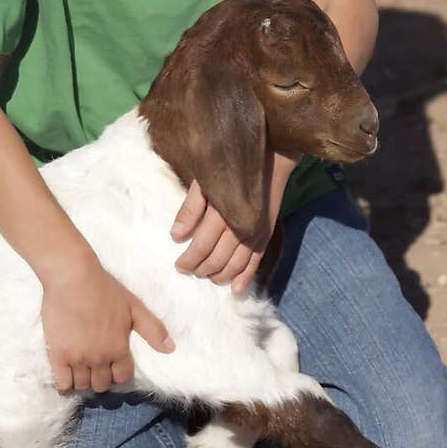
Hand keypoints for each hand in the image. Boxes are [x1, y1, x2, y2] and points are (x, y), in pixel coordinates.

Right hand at [41, 253, 173, 393]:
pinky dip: (65, 384)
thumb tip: (171, 349)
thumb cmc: (104, 289)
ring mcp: (77, 358)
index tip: (113, 367)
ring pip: (82, 386)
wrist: (72, 277)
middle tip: (96, 367)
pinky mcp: (57, 355)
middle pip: (101, 384)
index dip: (119, 374)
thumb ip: (152, 329)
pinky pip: (62, 383)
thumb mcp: (134, 307)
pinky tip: (65, 375)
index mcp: (119, 348)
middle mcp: (99, 358)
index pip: (122, 377)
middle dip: (101, 378)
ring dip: (83, 380)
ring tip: (81, 369)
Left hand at [170, 151, 296, 292]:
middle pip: (218, 259)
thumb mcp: (205, 180)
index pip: (202, 245)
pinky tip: (236, 290)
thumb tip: (175, 235)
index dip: (189, 259)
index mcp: (223, 210)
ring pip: (236, 265)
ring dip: (220, 276)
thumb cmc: (231, 166)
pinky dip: (246, 277)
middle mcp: (242, 225)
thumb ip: (190, 208)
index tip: (178, 265)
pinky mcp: (266, 234)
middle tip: (189, 271)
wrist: (271, 156)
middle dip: (201, 270)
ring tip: (207, 277)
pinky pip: (256, 262)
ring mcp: (256, 232)